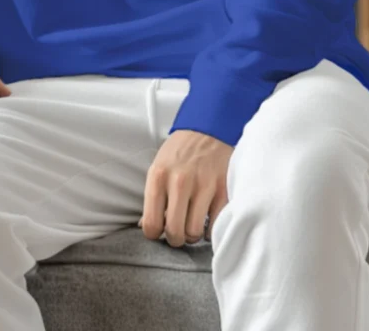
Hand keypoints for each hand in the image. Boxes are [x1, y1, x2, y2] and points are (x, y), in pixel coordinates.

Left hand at [139, 130, 232, 246]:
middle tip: (177, 233)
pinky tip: (206, 218)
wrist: (208, 129)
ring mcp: (203, 186)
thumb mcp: (158, 167)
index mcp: (158, 177)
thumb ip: (152, 196)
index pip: (151, 223)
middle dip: (175, 239)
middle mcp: (179, 182)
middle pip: (175, 232)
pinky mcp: (223, 190)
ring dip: (193, 234)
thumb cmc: (179, 151)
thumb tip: (145, 226)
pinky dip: (210, 229)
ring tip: (191, 223)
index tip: (159, 231)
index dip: (154, 234)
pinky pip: (215, 226)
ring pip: (195, 232)